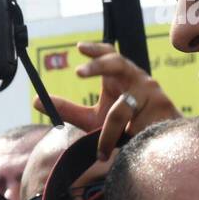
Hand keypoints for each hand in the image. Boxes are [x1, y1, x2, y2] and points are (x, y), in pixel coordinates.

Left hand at [33, 42, 180, 159]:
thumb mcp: (94, 119)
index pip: (110, 55)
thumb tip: (35, 100)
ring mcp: (152, 94)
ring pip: (122, 110)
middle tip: (79, 73)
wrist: (163, 145)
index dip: (96, 50)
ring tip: (102, 151)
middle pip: (119, 64)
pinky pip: (137, 128)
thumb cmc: (127, 128)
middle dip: (99, 66)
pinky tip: (125, 151)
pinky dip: (127, 141)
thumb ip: (68, 110)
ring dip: (109, 132)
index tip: (79, 47)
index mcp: (121, 78)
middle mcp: (137, 80)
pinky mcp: (163, 112)